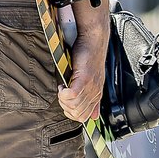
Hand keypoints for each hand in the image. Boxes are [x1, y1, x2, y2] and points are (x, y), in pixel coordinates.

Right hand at [58, 0, 109, 122]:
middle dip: (65, 107)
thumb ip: (91, 98)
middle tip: (62, 95)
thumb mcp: (92, 80)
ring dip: (63, 99)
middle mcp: (95, 92)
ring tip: (62, 88)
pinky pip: (72, 95)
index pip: (84, 117)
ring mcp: (90, 86)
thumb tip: (93, 116)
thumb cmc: (89, 56)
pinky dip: (64, 93)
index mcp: (96, 95)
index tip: (65, 102)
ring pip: (74, 105)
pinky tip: (62, 86)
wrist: (94, 40)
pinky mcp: (84, 78)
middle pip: (77, 114)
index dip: (71, 113)